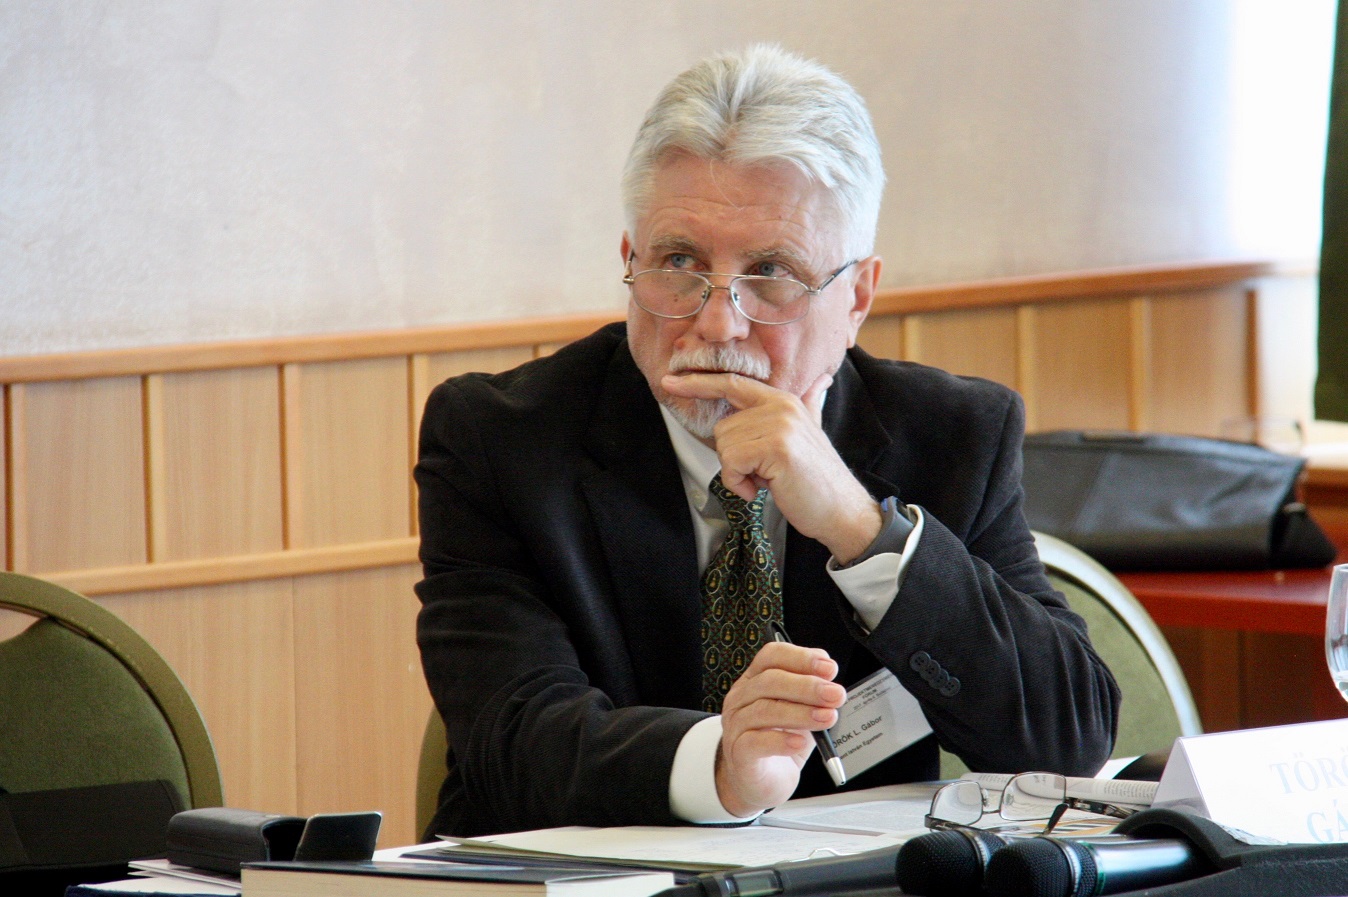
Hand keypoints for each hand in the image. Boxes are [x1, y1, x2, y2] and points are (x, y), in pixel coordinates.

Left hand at [660, 371, 882, 563]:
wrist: (841, 510)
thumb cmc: (815, 480)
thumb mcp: (810, 433)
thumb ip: (809, 404)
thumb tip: (821, 382)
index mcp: (783, 399)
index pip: (732, 383)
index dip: (699, 383)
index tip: (670, 382)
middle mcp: (781, 405)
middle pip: (722, 428)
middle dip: (735, 459)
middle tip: (765, 473)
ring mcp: (779, 424)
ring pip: (724, 446)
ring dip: (739, 474)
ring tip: (768, 480)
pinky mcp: (776, 447)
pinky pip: (731, 463)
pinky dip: (740, 484)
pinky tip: (765, 489)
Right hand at [716, 641, 846, 816]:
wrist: (760, 782)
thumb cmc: (780, 742)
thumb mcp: (800, 712)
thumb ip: (811, 695)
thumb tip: (829, 679)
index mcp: (755, 680)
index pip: (772, 656)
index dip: (801, 657)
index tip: (829, 668)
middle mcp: (741, 698)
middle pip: (770, 681)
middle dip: (808, 686)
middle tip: (835, 695)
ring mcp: (736, 725)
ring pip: (765, 710)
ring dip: (801, 712)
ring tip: (827, 718)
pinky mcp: (738, 753)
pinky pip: (756, 742)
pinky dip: (781, 740)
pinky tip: (800, 742)